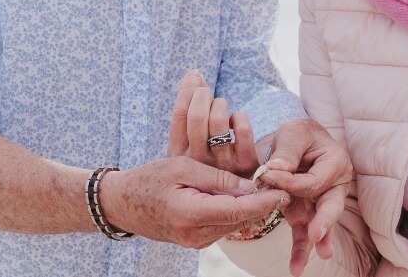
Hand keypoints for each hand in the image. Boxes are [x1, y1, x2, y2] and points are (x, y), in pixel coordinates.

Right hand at [97, 156, 289, 248]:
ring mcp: (195, 241)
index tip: (284, 190)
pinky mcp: (196, 240)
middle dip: (263, 204)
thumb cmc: (148, 179)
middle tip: (284, 186)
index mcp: (190, 214)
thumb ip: (217, 178)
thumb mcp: (181, 166)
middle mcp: (195, 234)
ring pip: (235, 224)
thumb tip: (251, 185)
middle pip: (241, 220)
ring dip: (252, 208)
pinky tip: (245, 197)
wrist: (122, 203)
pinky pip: (224, 225)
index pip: (237, 210)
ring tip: (269, 189)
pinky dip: (237, 212)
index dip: (264, 201)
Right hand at [166, 69, 260, 176]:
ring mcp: (222, 166)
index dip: (187, 90)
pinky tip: (237, 119)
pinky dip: (240, 118)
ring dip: (221, 104)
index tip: (195, 74)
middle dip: (203, 95)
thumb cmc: (200, 164)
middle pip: (198, 117)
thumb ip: (189, 109)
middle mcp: (199, 162)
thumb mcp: (187, 142)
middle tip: (207, 92)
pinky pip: (242, 131)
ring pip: (219, 122)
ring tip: (221, 105)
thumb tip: (194, 74)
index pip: (180, 116)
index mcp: (179, 156)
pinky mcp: (245, 167)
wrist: (224, 202)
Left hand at [259, 118, 355, 274]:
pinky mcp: (307, 213)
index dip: (290, 181)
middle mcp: (333, 186)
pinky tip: (296, 267)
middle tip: (315, 233)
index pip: (313, 180)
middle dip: (322, 222)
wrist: (298, 142)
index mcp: (336, 163)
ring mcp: (320, 202)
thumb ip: (287, 151)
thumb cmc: (299, 135)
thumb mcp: (293, 134)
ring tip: (315, 258)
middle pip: (330, 206)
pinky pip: (305, 233)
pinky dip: (301, 249)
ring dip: (315, 243)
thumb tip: (277, 170)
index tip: (268, 175)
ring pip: (319, 225)